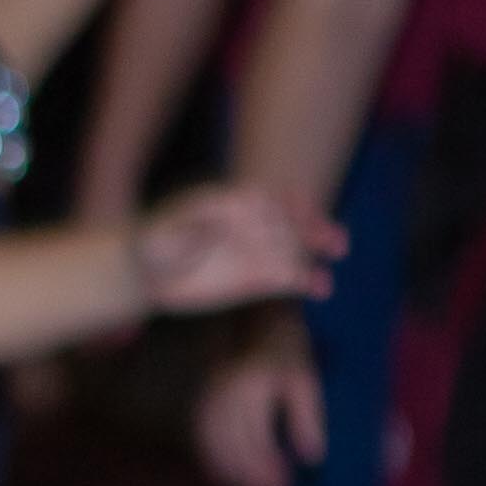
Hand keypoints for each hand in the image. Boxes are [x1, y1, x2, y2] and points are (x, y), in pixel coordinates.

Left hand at [131, 184, 340, 318]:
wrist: (147, 276)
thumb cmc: (149, 249)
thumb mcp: (159, 237)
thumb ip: (183, 230)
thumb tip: (205, 227)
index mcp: (228, 203)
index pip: (260, 197)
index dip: (272, 204)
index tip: (275, 219)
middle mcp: (248, 223)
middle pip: (286, 217)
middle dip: (307, 224)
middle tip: (327, 236)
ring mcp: (256, 249)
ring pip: (296, 243)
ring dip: (320, 241)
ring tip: (339, 249)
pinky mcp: (259, 277)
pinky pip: (290, 276)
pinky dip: (308, 279)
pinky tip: (321, 288)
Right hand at [192, 313, 324, 485]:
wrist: (251, 310)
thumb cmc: (286, 343)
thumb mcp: (305, 376)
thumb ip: (308, 417)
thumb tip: (312, 458)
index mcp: (253, 385)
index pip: (259, 437)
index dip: (272, 466)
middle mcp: (224, 390)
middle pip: (234, 444)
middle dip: (252, 476)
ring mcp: (208, 392)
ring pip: (213, 442)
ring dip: (232, 471)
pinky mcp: (201, 395)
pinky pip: (201, 433)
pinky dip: (212, 457)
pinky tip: (226, 476)